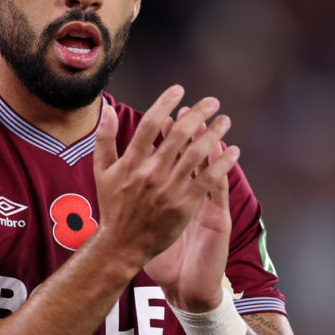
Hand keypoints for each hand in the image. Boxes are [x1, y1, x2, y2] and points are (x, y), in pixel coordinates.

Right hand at [92, 87, 239, 272]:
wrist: (122, 244)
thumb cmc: (113, 206)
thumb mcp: (101, 171)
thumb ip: (104, 138)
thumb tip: (108, 109)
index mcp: (131, 162)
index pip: (149, 125)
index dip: (165, 103)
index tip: (179, 90)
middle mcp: (150, 173)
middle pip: (178, 135)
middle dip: (197, 114)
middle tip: (212, 102)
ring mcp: (168, 190)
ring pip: (196, 154)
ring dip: (214, 134)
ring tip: (224, 121)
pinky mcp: (184, 206)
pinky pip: (207, 180)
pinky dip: (222, 164)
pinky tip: (233, 151)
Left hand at [144, 108, 233, 311]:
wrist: (184, 284)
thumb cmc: (164, 253)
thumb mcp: (152, 223)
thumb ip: (142, 200)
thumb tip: (128, 172)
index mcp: (174, 194)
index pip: (171, 158)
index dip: (166, 136)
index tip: (161, 116)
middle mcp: (191, 196)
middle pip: (190, 156)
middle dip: (189, 131)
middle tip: (187, 109)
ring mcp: (205, 206)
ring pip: (208, 168)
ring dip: (208, 144)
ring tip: (207, 123)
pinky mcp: (218, 219)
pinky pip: (220, 189)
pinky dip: (223, 170)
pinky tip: (227, 154)